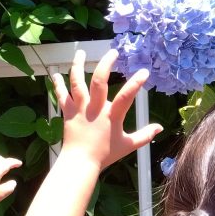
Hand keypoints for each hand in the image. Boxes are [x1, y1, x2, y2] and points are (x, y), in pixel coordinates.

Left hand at [52, 49, 161, 169]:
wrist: (80, 163)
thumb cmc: (104, 154)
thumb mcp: (128, 145)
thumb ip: (144, 135)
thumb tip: (159, 128)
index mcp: (111, 116)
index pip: (126, 97)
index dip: (136, 83)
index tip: (144, 71)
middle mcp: (95, 109)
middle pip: (99, 82)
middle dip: (106, 64)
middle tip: (112, 52)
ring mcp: (80, 109)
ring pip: (77, 82)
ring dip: (78, 66)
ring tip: (80, 53)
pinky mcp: (68, 112)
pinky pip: (62, 95)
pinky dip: (58, 84)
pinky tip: (55, 74)